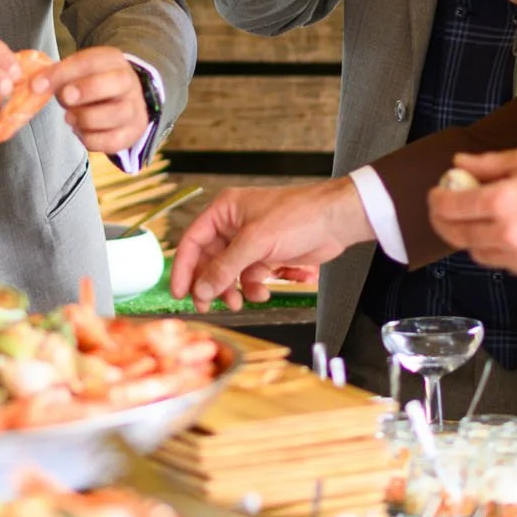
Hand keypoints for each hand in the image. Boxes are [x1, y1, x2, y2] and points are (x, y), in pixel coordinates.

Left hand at [44, 47, 148, 154]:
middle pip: (112, 83)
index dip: (61, 73)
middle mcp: (129, 82)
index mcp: (113, 60)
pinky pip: (111, 140)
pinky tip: (81, 131)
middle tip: (65, 99)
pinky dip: (89, 139)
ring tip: (71, 117)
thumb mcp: (79, 72)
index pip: (89, 62)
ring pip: (112, 115)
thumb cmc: (92, 83)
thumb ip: (60, 76)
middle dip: (83, 91)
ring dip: (84, 118)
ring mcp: (134, 108)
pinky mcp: (132, 132)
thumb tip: (36, 86)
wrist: (124, 100)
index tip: (36, 85)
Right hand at [170, 178, 372, 309]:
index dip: (184, 268)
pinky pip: (250, 277)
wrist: (337, 221)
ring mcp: (251, 242)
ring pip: (229, 272)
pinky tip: (263, 292)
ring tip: (237, 302)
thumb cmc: (299, 215)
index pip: (193, 241)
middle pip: (210, 260)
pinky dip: (254, 288)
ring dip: (232, 289)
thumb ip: (226, 267)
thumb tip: (202, 288)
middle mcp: (234, 225)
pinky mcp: (267, 255)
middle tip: (207, 305)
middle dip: (210, 284)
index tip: (180, 291)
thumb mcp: (256, 242)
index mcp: (225, 211)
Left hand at [427, 148, 516, 275]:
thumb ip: (488, 164)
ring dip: (467, 238)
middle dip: (442, 222)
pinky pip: (500, 263)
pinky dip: (492, 250)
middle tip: (442, 210)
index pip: (450, 207)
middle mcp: (505, 233)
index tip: (436, 193)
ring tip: (472, 221)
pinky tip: (499, 234)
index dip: (436, 200)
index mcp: (500, 202)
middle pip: (455, 235)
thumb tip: (459, 163)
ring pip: (475, 253)